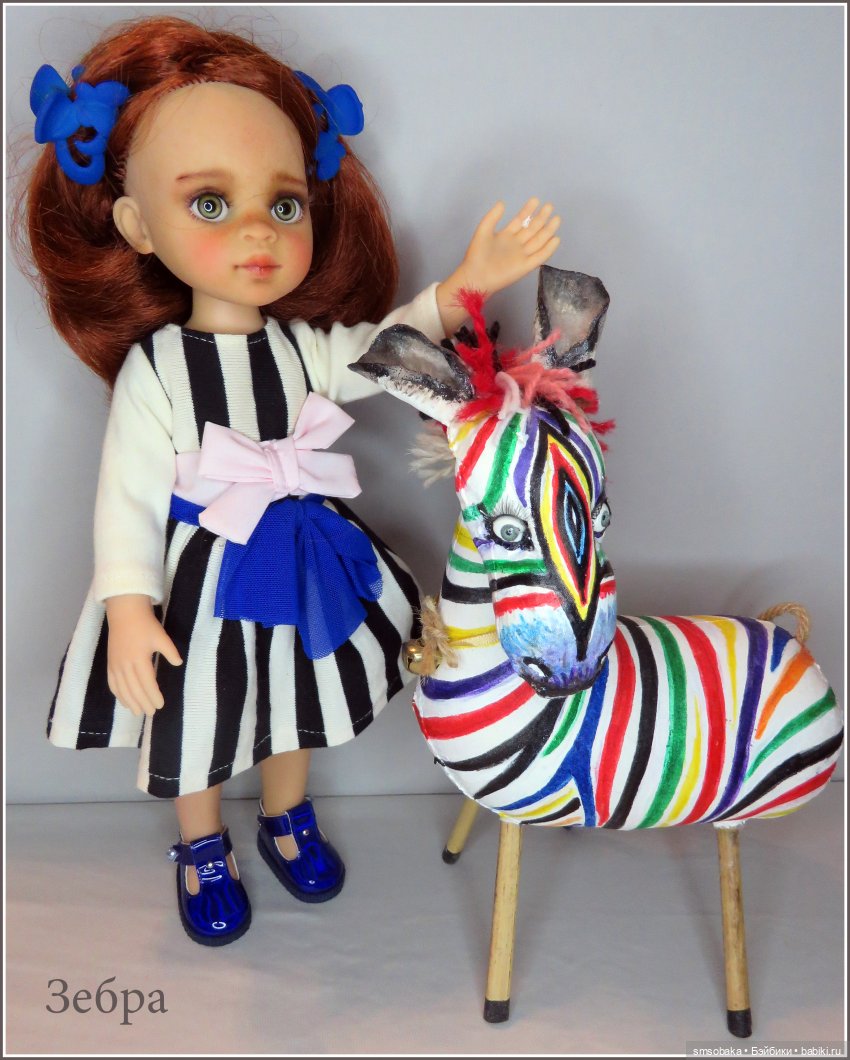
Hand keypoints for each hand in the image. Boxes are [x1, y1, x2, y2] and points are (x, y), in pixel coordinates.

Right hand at [105, 594, 181, 716]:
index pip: (147, 683)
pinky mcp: (110, 664)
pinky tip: (124, 702)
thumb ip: (170, 652)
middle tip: (151, 713)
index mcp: (140, 659)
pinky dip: (118, 695)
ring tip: (138, 712)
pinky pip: (112, 684)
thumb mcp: (161, 637)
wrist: (125, 613)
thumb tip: (178, 664)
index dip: (153, 696)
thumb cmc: (146, 625)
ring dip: (130, 702)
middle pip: (134, 690)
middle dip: (143, 703)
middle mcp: (126, 665)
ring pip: (122, 689)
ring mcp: (115, 665)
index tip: (160, 705)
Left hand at [437, 198, 560, 334]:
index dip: (528, 210)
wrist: (476, 276)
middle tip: (550, 206)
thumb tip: (502, 202)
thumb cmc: (477, 255)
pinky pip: (540, 257)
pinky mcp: (525, 267)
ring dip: (547, 230)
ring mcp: (522, 255)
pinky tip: (556, 239)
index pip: (520, 220)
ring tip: (556, 218)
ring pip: (538, 241)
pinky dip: (548, 249)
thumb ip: (492, 217)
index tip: (535, 200)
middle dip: (541, 218)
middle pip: (532, 229)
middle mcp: (516, 244)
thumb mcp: (483, 231)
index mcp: (506, 236)